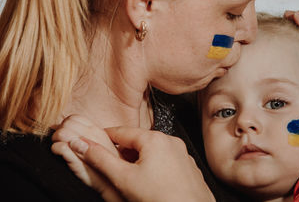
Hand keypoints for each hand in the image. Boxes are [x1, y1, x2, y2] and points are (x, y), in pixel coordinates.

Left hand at [52, 115, 123, 201]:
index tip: (69, 136)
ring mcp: (86, 147)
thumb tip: (68, 129)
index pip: (75, 117)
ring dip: (56, 140)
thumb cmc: (106, 169)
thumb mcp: (101, 148)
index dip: (67, 125)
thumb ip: (87, 137)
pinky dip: (55, 149)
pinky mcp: (77, 160)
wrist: (114, 185)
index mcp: (98, 131)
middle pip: (67, 122)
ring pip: (61, 132)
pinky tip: (59, 154)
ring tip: (61, 149)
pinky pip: (59, 147)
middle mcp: (93, 136)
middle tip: (63, 142)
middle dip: (60, 130)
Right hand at [59, 126, 214, 201]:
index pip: (121, 132)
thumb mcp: (123, 179)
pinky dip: (154, 167)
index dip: (105, 137)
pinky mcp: (188, 167)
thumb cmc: (161, 198)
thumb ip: (100, 159)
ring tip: (131, 179)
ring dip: (139, 160)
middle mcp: (171, 141)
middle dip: (123, 153)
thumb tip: (81, 144)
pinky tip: (151, 184)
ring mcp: (182, 154)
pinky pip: (166, 161)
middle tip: (113, 167)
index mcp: (154, 139)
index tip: (94, 142)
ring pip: (153, 152)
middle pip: (138, 141)